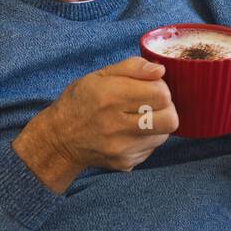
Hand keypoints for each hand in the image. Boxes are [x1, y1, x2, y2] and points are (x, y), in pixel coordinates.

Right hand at [14, 56, 176, 192]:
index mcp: (109, 96)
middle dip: (168, 108)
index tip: (152, 87)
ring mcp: (121, 148)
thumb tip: (160, 70)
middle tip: (154, 103)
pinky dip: (147, 138)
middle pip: (170, 119)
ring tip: (140, 117)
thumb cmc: (81, 101)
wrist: (59, 139)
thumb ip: (132, 67)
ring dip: (158, 124)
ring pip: (164, 135)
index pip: (161, 94)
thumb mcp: (99, 75)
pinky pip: (151, 148)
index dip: (162, 88)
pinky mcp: (125, 162)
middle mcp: (115, 125)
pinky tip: (131, 131)